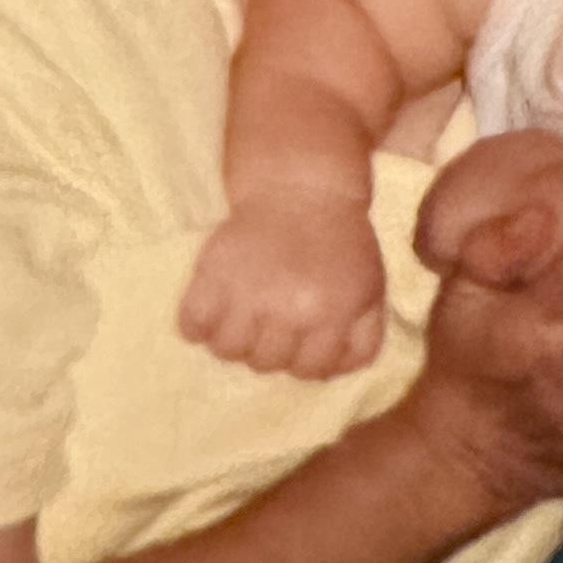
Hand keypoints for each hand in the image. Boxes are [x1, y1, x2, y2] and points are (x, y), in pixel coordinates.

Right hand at [179, 201, 386, 376]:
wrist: (301, 188)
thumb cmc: (340, 241)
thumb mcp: (370, 289)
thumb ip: (363, 339)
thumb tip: (334, 373)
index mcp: (330, 315)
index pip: (308, 371)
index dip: (303, 361)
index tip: (297, 343)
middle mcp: (288, 311)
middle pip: (265, 363)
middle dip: (269, 350)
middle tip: (268, 326)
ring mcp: (247, 294)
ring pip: (228, 350)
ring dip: (233, 341)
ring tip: (238, 321)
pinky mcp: (213, 274)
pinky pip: (193, 324)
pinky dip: (196, 326)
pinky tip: (208, 314)